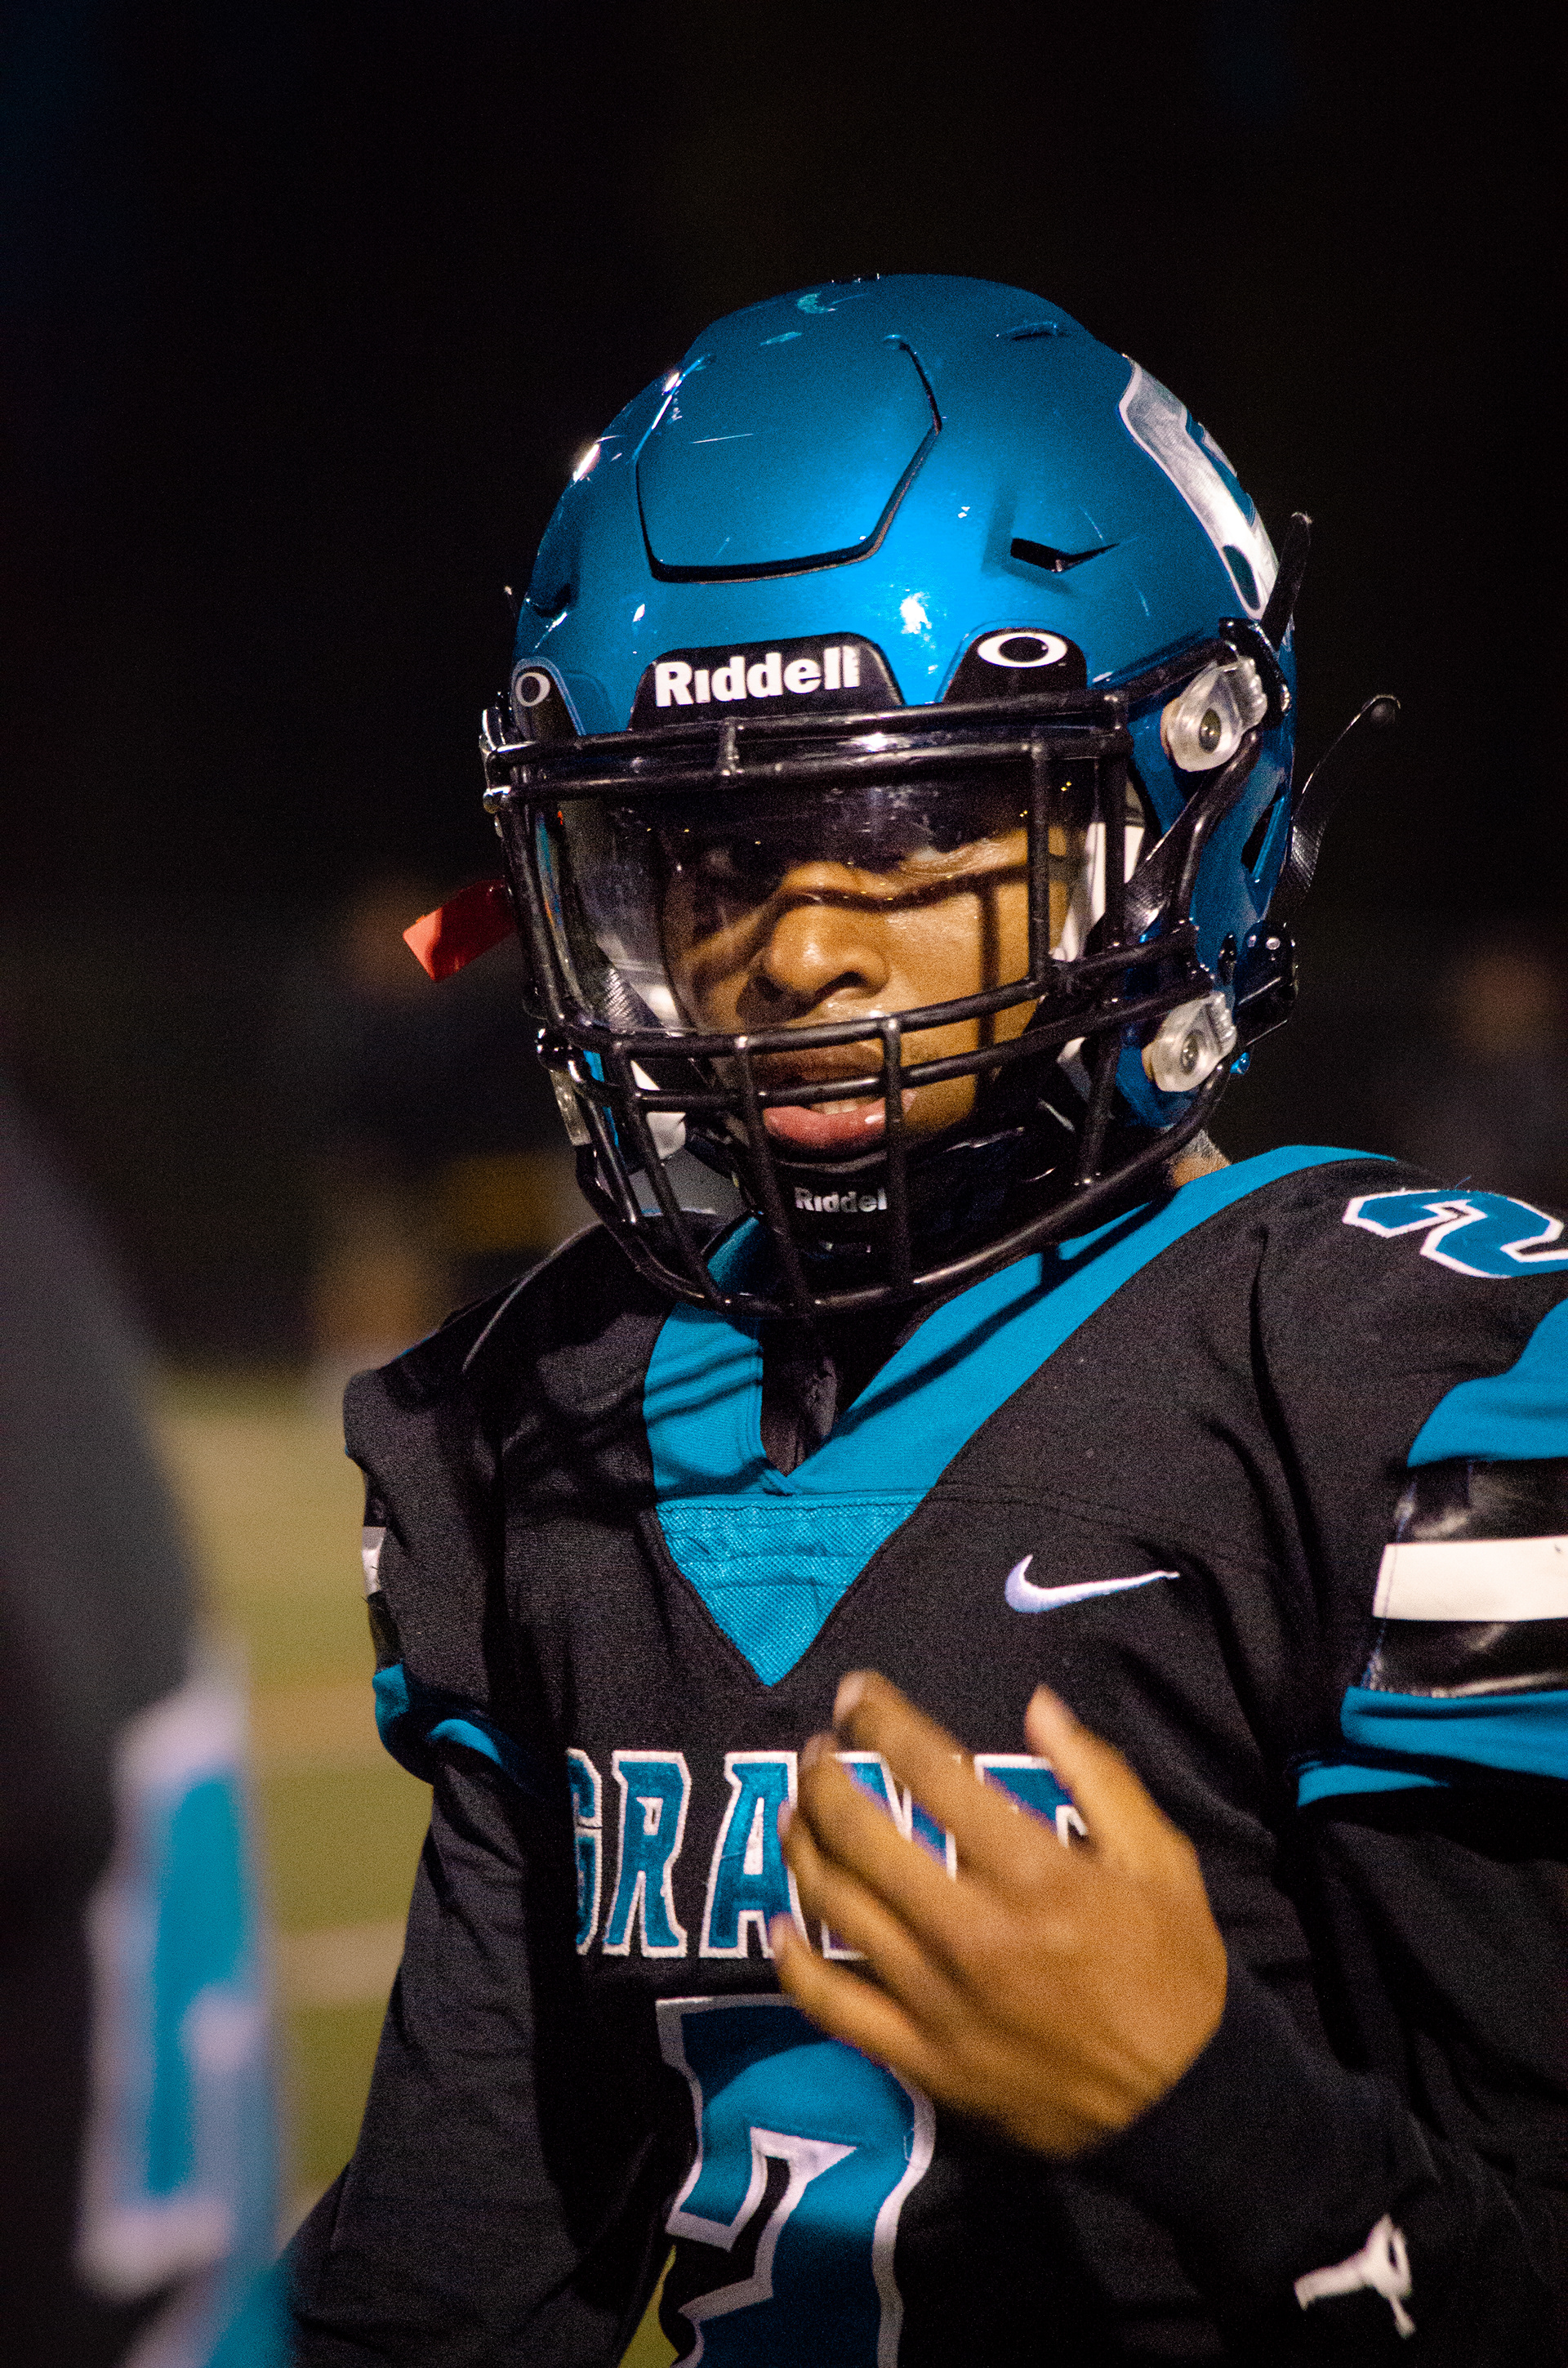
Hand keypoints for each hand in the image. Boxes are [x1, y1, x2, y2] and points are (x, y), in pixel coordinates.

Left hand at [771, 1672, 1226, 2158]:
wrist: (1183, 2103)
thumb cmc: (1172, 1969)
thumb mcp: (1160, 1859)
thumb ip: (1097, 1775)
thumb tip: (1037, 1705)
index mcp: (1033, 1872)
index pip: (931, 1771)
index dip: (883, 1720)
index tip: (858, 1692)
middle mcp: (972, 1931)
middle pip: (862, 1835)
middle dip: (825, 1777)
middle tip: (817, 1750)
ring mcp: (937, 2000)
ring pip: (835, 1909)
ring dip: (803, 1848)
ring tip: (796, 1813)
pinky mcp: (921, 2059)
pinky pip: (834, 2005)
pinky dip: (795, 1962)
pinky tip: (782, 1926)